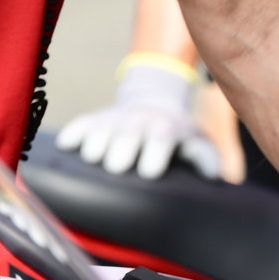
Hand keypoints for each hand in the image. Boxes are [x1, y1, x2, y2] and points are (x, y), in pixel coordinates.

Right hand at [56, 57, 218, 178]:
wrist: (154, 103)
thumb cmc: (179, 134)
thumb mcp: (197, 141)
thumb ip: (205, 157)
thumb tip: (213, 176)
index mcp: (166, 127)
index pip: (162, 138)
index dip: (156, 153)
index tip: (150, 172)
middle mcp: (139, 121)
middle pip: (129, 134)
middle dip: (122, 148)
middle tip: (117, 168)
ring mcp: (115, 119)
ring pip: (102, 128)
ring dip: (96, 141)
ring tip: (93, 158)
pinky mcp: (95, 119)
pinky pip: (81, 124)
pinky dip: (73, 133)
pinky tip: (66, 145)